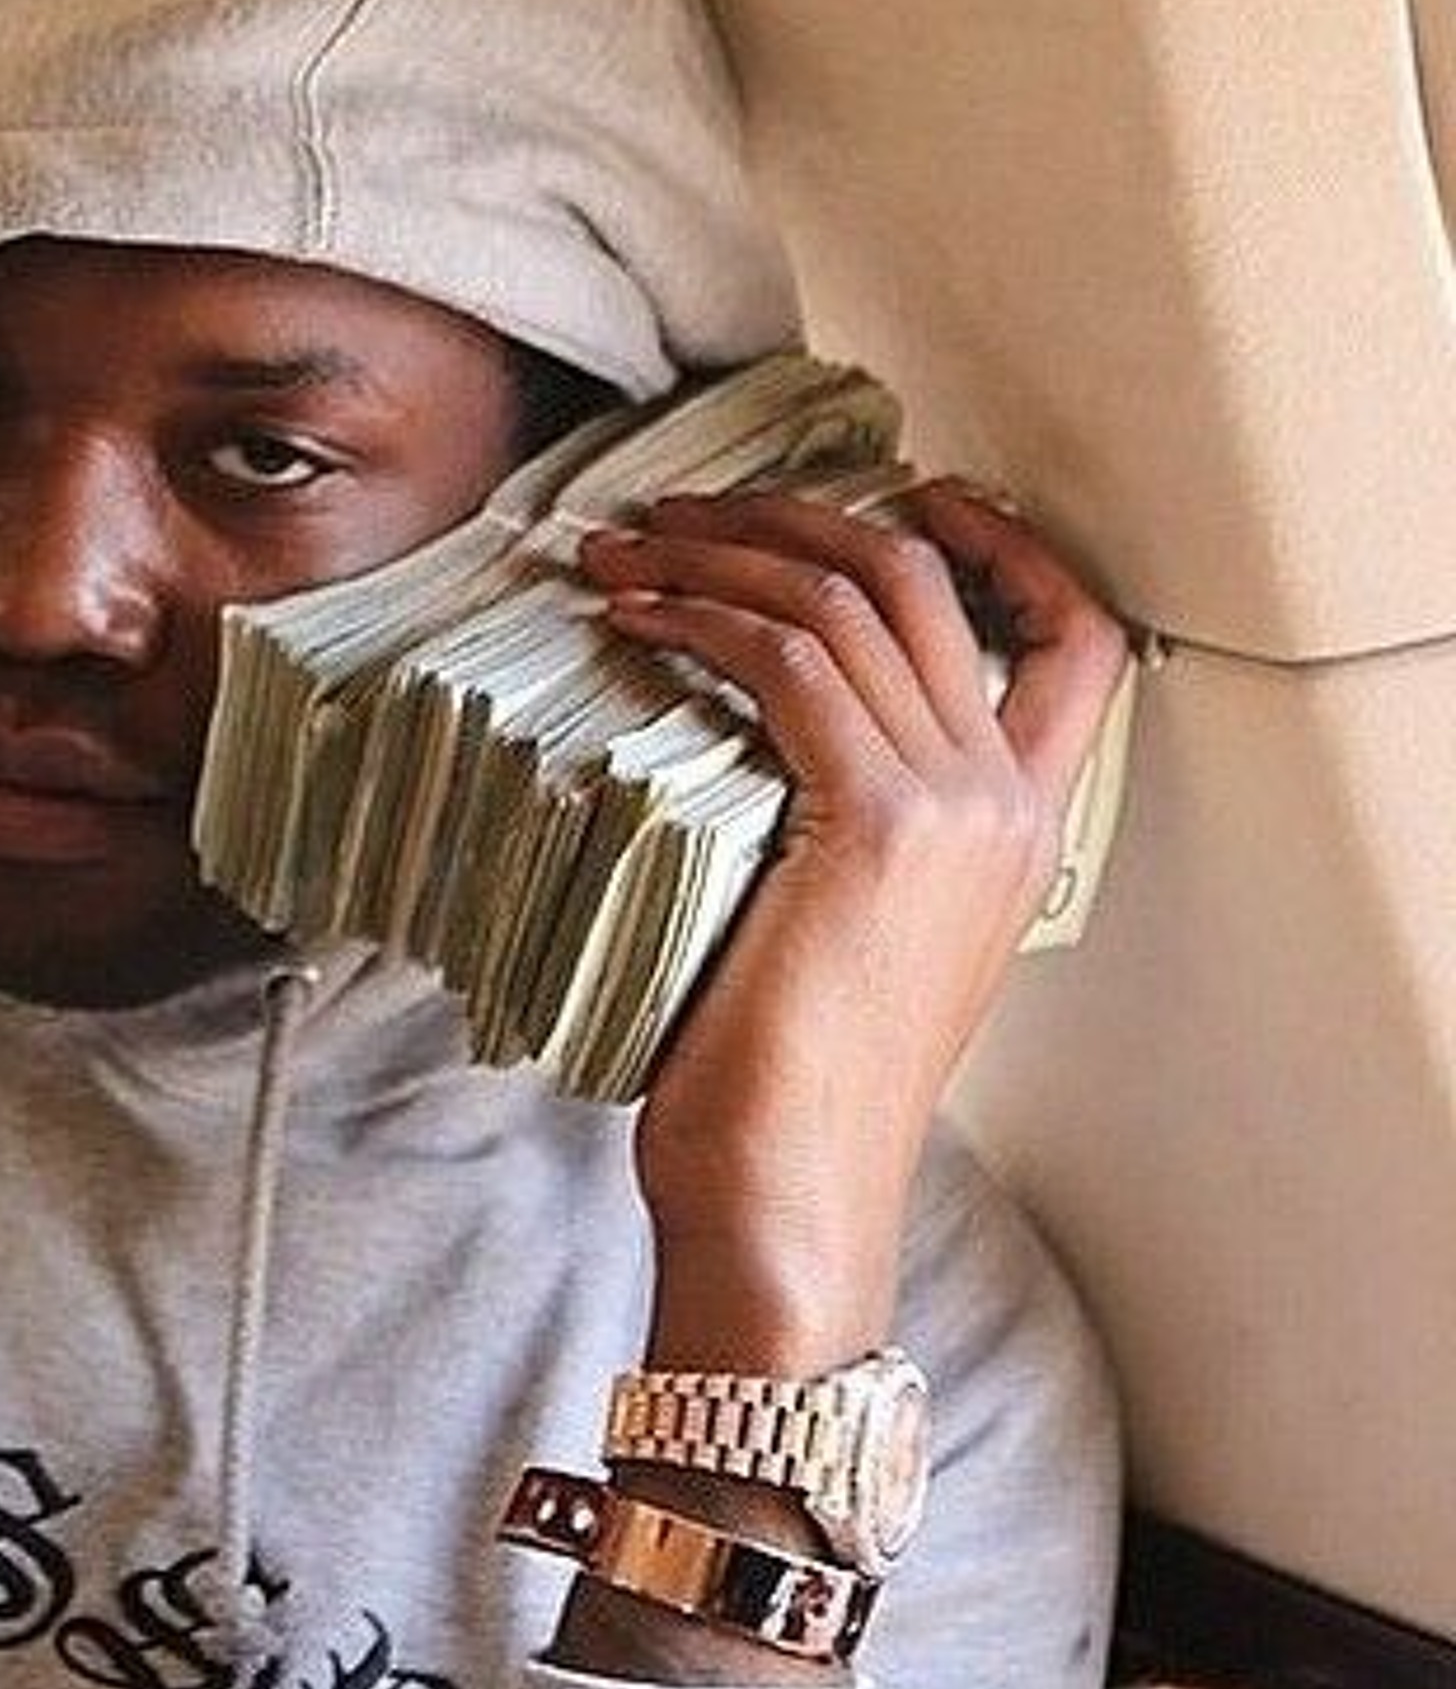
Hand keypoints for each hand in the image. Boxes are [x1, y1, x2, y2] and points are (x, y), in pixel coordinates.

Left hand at [574, 480, 1129, 1378]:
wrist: (788, 1195)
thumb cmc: (783, 1094)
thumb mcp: (842, 939)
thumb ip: (845, 838)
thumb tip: (745, 747)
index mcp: (1022, 832)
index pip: (1070, 637)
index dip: (998, 541)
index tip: (896, 492)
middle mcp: (1005, 803)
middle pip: (927, 581)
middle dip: (795, 518)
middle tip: (681, 508)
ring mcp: (950, 807)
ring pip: (846, 600)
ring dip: (719, 552)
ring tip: (618, 549)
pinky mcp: (872, 822)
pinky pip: (785, 659)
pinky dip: (699, 616)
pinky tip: (628, 614)